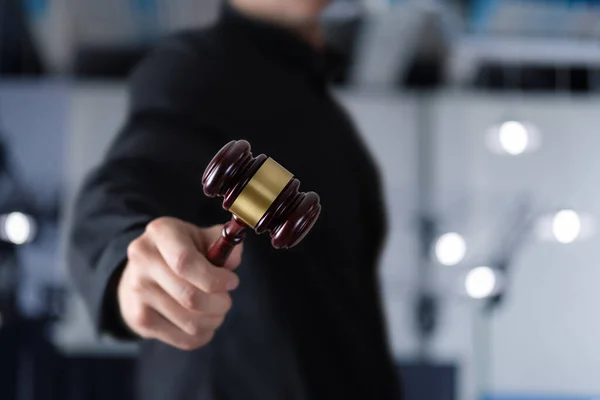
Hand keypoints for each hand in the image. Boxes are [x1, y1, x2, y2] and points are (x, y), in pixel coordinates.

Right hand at [118, 217, 241, 349]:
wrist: (141, 271)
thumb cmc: (181, 251)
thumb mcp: (200, 237)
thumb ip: (222, 243)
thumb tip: (233, 258)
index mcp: (161, 232)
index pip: (185, 263)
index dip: (215, 278)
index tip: (232, 282)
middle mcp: (142, 259)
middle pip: (190, 297)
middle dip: (220, 304)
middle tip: (226, 301)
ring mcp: (137, 291)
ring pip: (190, 322)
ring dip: (214, 320)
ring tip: (216, 311)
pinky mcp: (139, 319)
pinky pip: (183, 339)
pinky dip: (203, 335)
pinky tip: (204, 323)